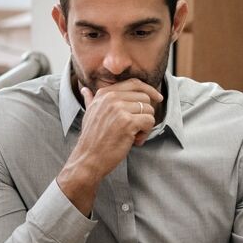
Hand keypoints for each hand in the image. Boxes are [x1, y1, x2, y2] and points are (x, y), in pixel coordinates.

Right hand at [55, 78, 161, 216]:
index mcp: (104, 94)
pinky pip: (149, 121)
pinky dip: (146, 133)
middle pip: (144, 97)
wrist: (88, 158)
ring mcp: (119, 109)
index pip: (134, 83)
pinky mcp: (127, 122)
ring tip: (133, 136)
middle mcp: (111, 98)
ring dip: (145, 126)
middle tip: (136, 128)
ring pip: (148, 110)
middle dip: (145, 113)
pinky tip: (135, 141)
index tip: (157, 99)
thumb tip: (85, 90)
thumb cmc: (91, 139)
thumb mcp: (89, 114)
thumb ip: (90, 99)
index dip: (149, 90)